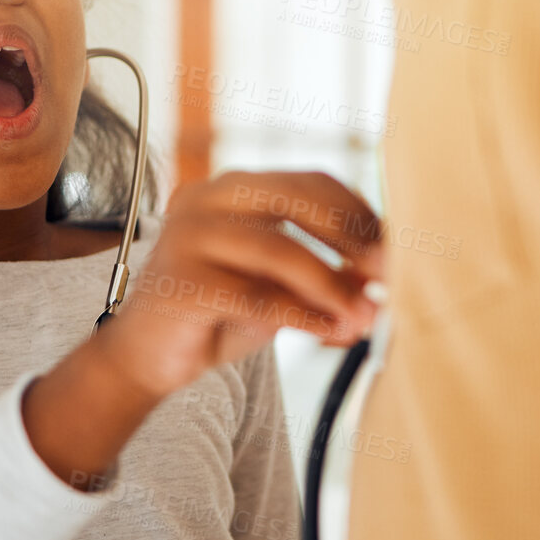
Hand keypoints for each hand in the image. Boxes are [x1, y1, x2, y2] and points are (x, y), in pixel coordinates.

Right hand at [23, 170, 382, 488]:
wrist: (147, 358)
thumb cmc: (219, 315)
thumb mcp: (281, 290)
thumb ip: (327, 279)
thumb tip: (382, 287)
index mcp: (234, 189)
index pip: (309, 181)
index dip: (357, 212)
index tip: (392, 247)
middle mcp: (208, 200)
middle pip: (294, 197)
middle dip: (348, 235)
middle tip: (385, 272)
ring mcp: (189, 236)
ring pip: (278, 250)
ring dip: (330, 285)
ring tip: (362, 316)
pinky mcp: (182, 282)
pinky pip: (255, 296)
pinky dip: (301, 315)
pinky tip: (330, 331)